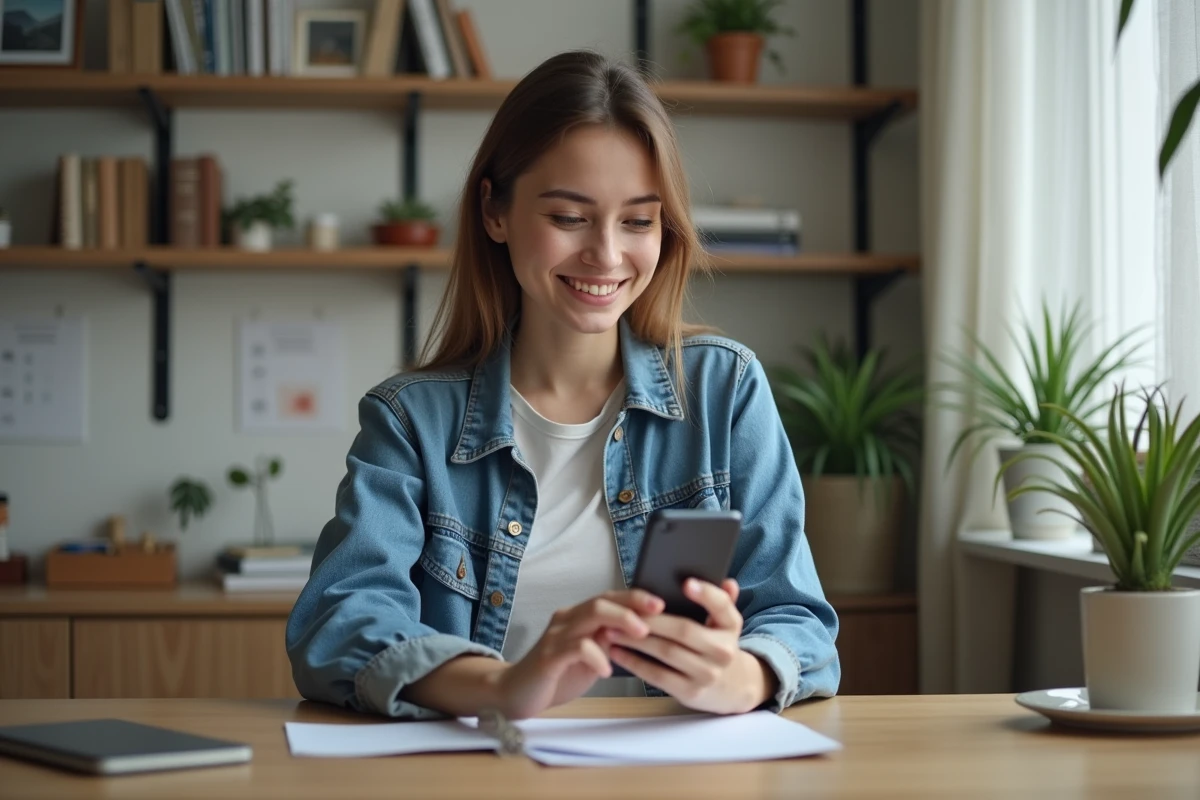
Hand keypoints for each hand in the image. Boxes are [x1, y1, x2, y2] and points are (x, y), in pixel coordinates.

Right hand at [492, 589, 663, 718]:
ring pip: (590, 617)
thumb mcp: (589, 657)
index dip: (634, 598)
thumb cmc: (556, 675)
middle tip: (656, 612)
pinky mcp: (548, 657)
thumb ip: (607, 642)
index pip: (608, 598)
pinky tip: (607, 669)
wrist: (514, 693)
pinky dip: (596, 656)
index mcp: (577, 617)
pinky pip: (576, 648)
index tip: (660, 603)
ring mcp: (556, 637)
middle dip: (632, 604)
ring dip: (620, 622)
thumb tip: (639, 632)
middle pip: (601, 601)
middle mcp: (566, 620)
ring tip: (640, 634)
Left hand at [608, 578, 774, 714]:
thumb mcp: (725, 624)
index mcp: (731, 626)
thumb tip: (728, 582)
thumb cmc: (717, 646)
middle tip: (624, 610)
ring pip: (666, 652)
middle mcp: (723, 651)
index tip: (686, 583)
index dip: (706, 594)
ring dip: (635, 640)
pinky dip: (635, 662)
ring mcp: (707, 674)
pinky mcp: (690, 692)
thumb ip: (722, 602)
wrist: (732, 688)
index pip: (722, 606)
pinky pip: (658, 675)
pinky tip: (618, 652)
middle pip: (683, 630)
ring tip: (612, 630)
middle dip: (651, 620)